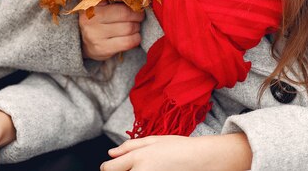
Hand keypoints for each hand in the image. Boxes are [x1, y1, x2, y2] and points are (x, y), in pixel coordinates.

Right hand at [79, 1, 143, 60]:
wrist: (82, 40)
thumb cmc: (96, 18)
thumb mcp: (100, 4)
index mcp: (91, 4)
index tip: (136, 1)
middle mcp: (91, 19)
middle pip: (124, 13)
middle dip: (137, 14)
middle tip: (139, 14)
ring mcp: (95, 35)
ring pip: (128, 28)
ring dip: (137, 26)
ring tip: (135, 25)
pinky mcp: (103, 49)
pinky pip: (127, 42)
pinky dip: (136, 38)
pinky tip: (134, 36)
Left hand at [100, 134, 251, 170]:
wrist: (200, 159)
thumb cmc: (178, 147)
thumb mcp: (153, 140)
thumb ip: (129, 146)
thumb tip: (110, 153)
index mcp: (138, 157)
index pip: (110, 169)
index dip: (108, 168)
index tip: (111, 167)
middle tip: (129, 168)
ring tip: (144, 168)